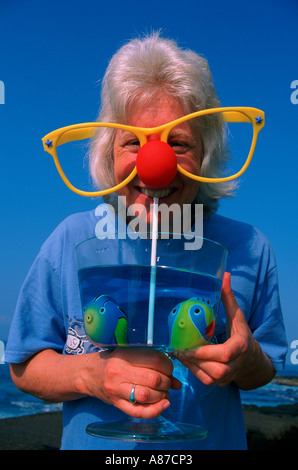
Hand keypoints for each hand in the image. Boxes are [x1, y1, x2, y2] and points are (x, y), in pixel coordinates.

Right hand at [83, 348, 181, 417]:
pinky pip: (138, 411)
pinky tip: (163, 404)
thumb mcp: (128, 353)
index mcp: (124, 355)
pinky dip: (154, 410)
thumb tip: (176, 380)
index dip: (168, 366)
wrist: (87, 373)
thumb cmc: (112, 361)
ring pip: (147, 396)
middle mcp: (118, 372)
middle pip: (153, 379)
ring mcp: (116, 390)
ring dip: (162, 395)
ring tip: (164, 392)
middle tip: (169, 382)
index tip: (169, 368)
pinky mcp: (116, 404)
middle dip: (167, 382)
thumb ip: (150, 362)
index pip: (155, 360)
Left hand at [175, 272, 274, 388]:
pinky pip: (204, 380)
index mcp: (240, 347)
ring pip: (207, 377)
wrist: (252, 360)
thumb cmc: (242, 335)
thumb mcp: (237, 316)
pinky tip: (183, 359)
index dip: (205, 352)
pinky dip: (192, 371)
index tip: (187, 346)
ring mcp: (228, 377)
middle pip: (214, 369)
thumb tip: (224, 275)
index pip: (225, 354)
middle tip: (176, 349)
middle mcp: (236, 365)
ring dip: (191, 366)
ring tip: (177, 353)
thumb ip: (228, 298)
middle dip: (194, 360)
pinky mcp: (221, 384)